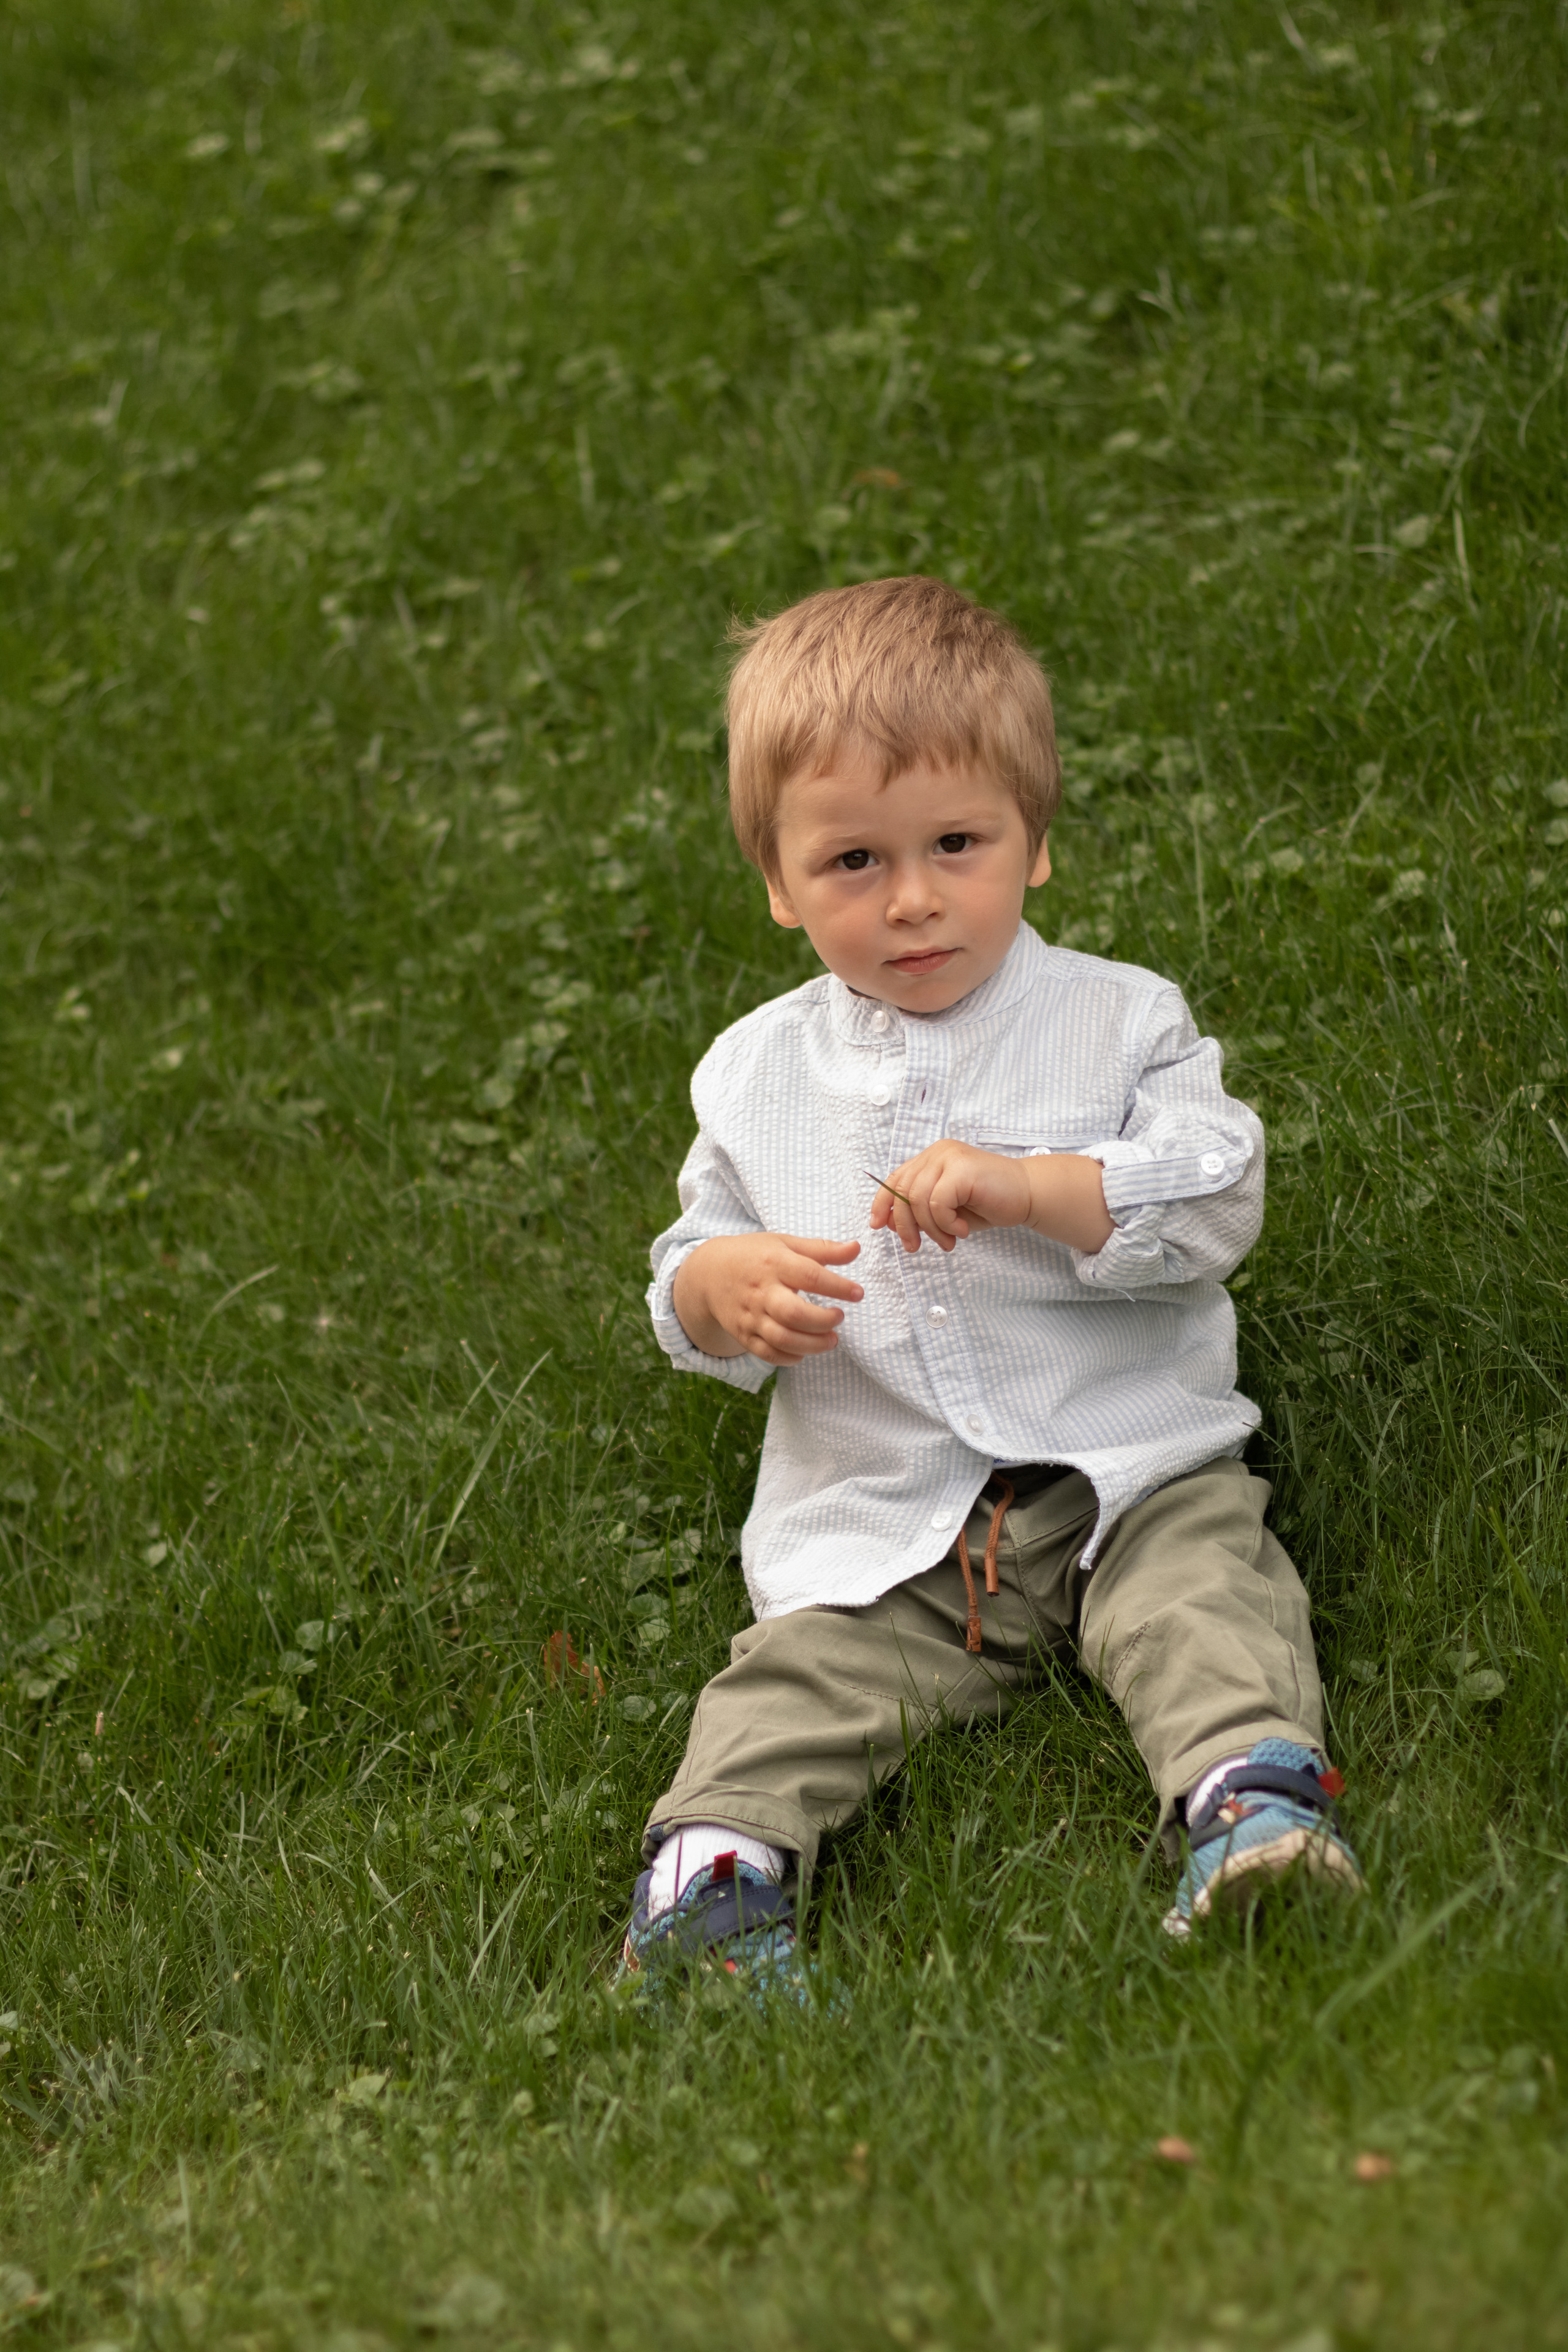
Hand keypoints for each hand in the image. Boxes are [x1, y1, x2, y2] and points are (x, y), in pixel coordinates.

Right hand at [671, 1232, 863, 1364]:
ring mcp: (751, 1316)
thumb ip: (822, 1249)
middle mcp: (761, 1292)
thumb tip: (857, 1247)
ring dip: (812, 1344)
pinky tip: (806, 1349)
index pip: (809, 1276)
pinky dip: (791, 1357)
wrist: (709, 1273)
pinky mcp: (744, 1335)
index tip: (858, 1293)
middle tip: (839, 1317)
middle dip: (823, 1320)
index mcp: (774, 1263)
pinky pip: (768, 1354)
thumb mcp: (785, 1243)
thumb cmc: (756, 1255)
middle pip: (793, 1313)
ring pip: (782, 1338)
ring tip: (831, 1339)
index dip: (838, 1287)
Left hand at [868, 1141, 1113, 1255]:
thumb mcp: (946, 1210)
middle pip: (903, 1192)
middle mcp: (938, 1153)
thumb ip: (919, 1211)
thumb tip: (887, 1220)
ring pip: (918, 1200)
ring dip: (932, 1229)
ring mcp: (950, 1157)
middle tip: (916, 1247)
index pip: (895, 1178)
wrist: (1027, 1195)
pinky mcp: (962, 1169)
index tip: (877, 1225)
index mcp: (932, 1158)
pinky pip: (937, 1203)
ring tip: (949, 1240)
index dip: (882, 1202)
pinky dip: (946, 1223)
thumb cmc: (989, 1202)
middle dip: (905, 1225)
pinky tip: (962, 1229)